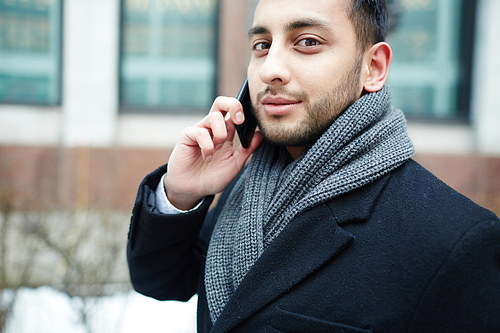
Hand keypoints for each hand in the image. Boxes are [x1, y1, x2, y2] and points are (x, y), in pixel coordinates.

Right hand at [164, 96, 262, 210]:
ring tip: (217, 149)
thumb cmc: (213, 177)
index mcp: (226, 132)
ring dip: (220, 134)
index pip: (234, 111)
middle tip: (239, 121)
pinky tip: (208, 157)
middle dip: (233, 105)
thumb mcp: (235, 164)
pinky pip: (200, 132)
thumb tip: (261, 134)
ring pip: (214, 116)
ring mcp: (199, 130)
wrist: (193, 190)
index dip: (243, 110)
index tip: (248, 122)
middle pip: (221, 102)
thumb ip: (248, 149)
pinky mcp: (187, 136)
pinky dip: (207, 145)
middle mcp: (212, 128)